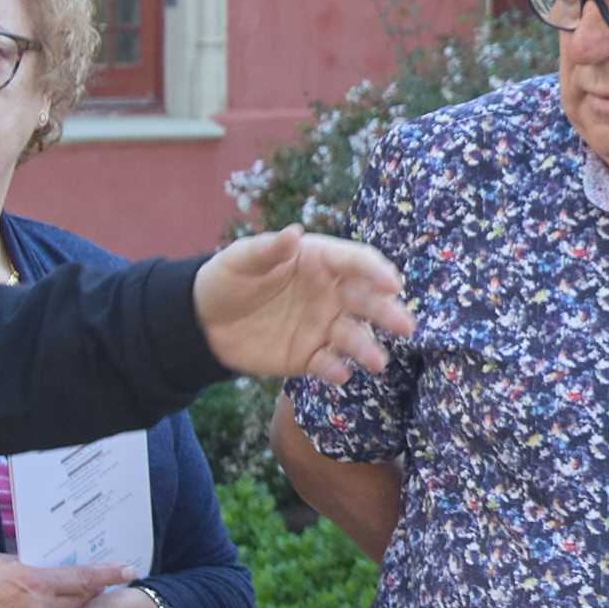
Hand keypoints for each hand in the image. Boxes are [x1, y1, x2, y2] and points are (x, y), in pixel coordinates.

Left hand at [200, 227, 413, 383]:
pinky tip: (339, 374)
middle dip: (388, 312)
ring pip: (354, 336)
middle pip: (366, 301)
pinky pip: (329, 363)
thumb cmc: (227, 278)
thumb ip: (268, 250)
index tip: (393, 284)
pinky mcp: (309, 356)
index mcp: (319, 260)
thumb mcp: (241, 259)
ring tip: (377, 362)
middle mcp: (329, 293)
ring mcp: (322, 326)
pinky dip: (337, 369)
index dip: (376, 271)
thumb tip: (294, 233)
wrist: (203, 322)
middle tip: (405, 326)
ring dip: (368, 348)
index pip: (356, 263)